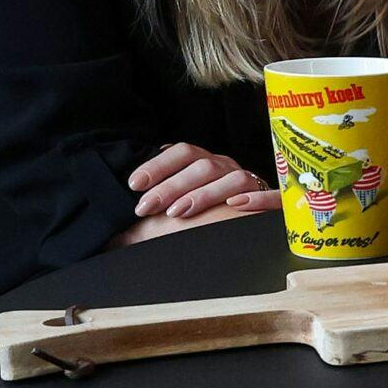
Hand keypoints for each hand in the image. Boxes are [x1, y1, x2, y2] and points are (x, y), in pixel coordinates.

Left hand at [128, 143, 278, 220]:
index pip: (183, 152)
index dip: (158, 166)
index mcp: (205, 163)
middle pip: (202, 166)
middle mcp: (227, 168)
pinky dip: (255, 199)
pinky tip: (235, 207)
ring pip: (231, 179)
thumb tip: (113, 236)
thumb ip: (151, 219)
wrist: (254, 223)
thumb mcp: (178, 212)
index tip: (134, 185)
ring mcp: (251, 182)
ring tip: (179, 212)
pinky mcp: (275, 200)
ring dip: (204, 194)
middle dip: (171, 186)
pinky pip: (271, 195)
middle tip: (146, 208)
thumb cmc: (210, 217)